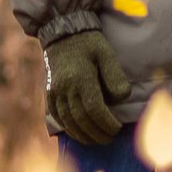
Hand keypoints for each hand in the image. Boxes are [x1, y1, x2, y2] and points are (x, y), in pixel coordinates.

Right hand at [45, 29, 129, 146]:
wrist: (63, 32)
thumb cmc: (89, 43)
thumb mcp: (107, 54)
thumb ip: (115, 76)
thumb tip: (121, 98)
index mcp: (81, 78)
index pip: (94, 110)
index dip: (106, 123)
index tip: (118, 128)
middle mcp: (65, 88)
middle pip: (81, 119)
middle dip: (97, 133)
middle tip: (110, 138)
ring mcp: (54, 91)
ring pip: (67, 121)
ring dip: (82, 135)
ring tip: (96, 140)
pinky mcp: (49, 92)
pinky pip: (56, 116)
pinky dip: (68, 128)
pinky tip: (78, 133)